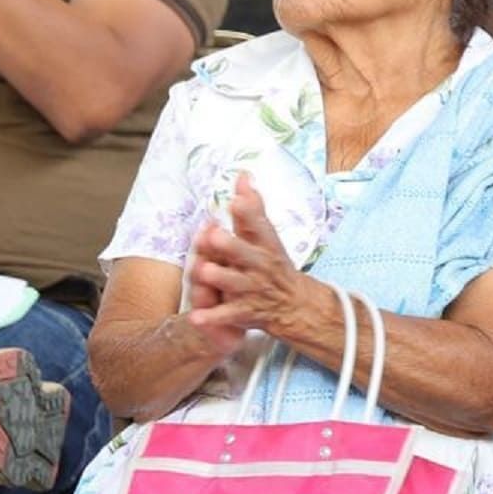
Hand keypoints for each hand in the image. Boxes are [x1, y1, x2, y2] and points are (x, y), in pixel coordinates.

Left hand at [188, 174, 323, 342]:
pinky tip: (196, 316)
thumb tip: (242, 176)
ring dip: (220, 277)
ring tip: (203, 271)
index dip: (249, 213)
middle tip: (214, 236)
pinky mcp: (244, 312)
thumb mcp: (266, 237)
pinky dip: (212, 318)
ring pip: (234, 283)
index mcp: (266, 245)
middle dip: (231, 246)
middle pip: (246, 254)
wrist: (296, 305)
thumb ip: (252, 208)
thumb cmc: (273, 265)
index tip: (237, 199)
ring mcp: (252, 289)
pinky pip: (227, 315)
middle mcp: (260, 266)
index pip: (260, 226)